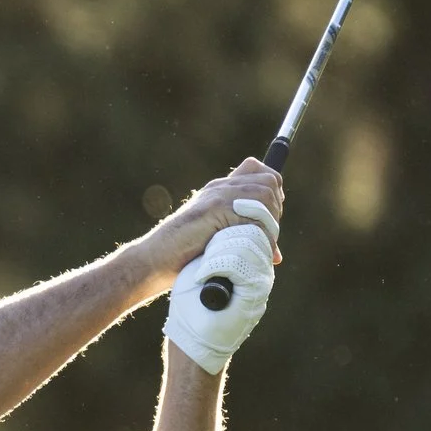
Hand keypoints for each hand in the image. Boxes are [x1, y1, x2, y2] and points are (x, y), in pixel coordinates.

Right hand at [131, 159, 285, 282]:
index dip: (274, 191)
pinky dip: (259, 235)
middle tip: (268, 235)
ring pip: (264, 196)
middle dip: (275, 210)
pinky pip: (251, 216)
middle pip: (269, 181)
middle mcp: (220, 187)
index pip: (262, 171)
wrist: (155, 259)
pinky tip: (253, 249)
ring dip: (270, 223)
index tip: (271, 216)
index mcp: (220, 189)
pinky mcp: (214, 210)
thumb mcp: (216, 237)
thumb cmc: (183, 254)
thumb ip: (241, 234)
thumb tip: (276, 253)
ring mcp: (217, 197)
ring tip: (263, 244)